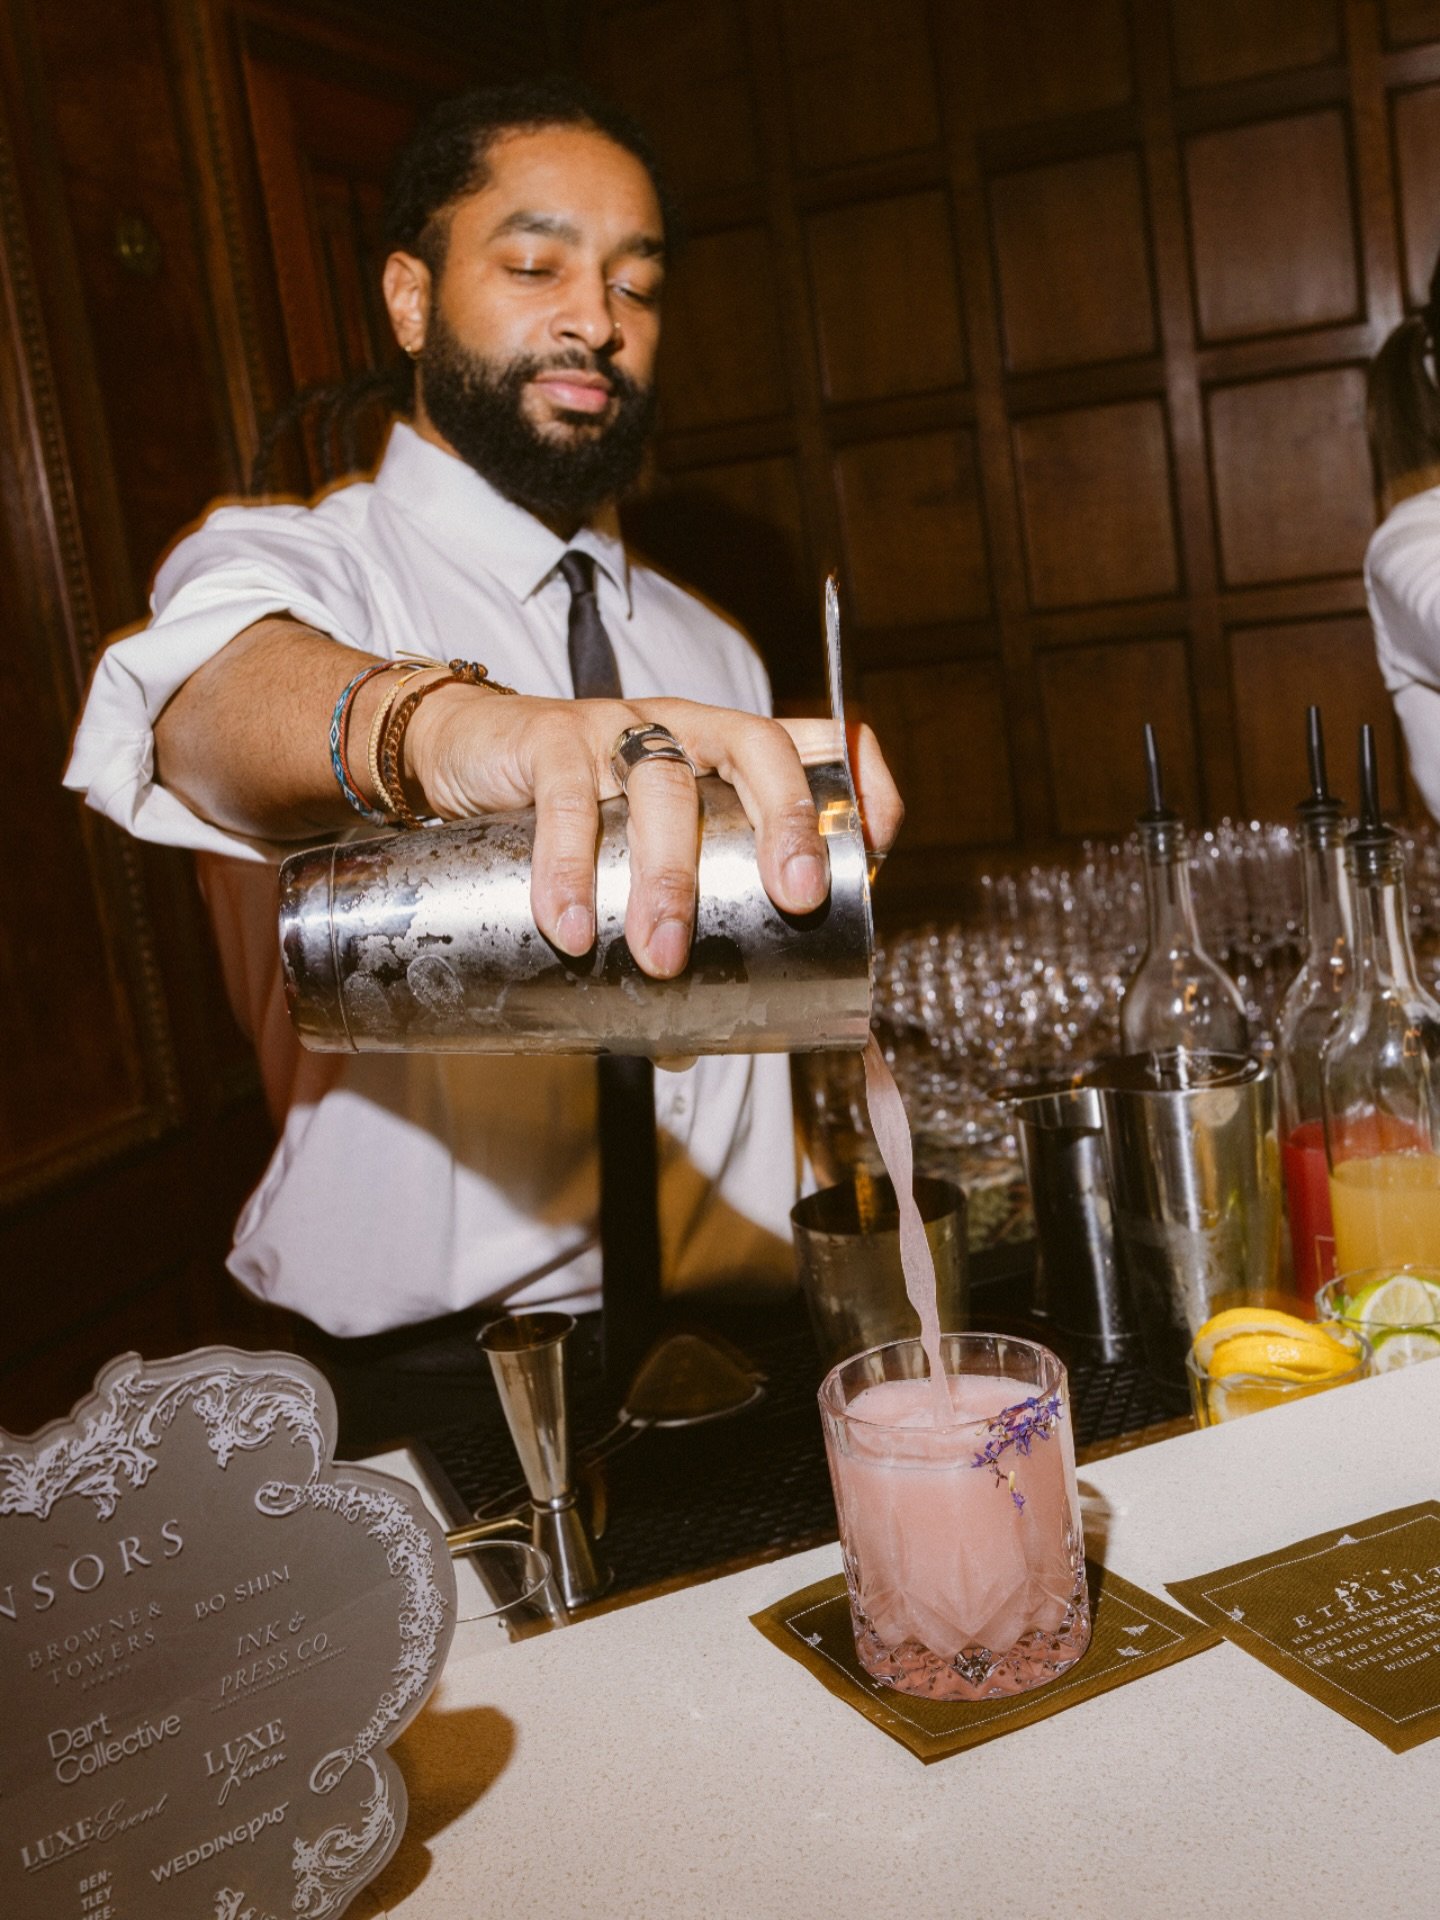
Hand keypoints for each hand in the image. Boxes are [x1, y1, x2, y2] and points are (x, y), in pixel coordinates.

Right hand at [406, 689, 902, 978]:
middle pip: (757, 749)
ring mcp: (618, 728)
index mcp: (725, 753)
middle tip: (796, 900)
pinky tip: (567, 925)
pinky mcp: (547, 740)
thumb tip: (686, 1049)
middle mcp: (685, 728)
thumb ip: (666, 936)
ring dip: (668, 875)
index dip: (855, 785)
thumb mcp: (636, 853)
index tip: (877, 846)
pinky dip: (568, 866)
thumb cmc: (574, 812)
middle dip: (787, 822)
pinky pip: (564, 799)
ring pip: (663, 785)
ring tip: (660, 956)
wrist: (463, 751)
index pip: (812, 745)